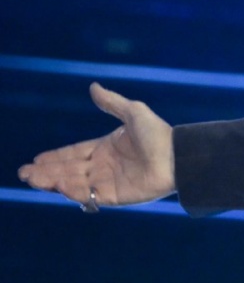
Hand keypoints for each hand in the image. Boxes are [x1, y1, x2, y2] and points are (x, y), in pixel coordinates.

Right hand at [17, 83, 175, 208]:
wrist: (178, 156)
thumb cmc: (159, 134)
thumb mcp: (133, 113)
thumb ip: (112, 102)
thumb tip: (93, 86)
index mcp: (106, 148)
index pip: (74, 153)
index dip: (55, 157)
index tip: (35, 160)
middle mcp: (104, 166)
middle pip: (68, 170)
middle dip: (46, 171)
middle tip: (25, 174)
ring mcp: (109, 182)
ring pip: (74, 183)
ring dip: (53, 181)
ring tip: (33, 179)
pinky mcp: (116, 196)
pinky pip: (90, 195)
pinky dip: (74, 191)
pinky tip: (58, 185)